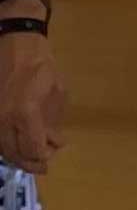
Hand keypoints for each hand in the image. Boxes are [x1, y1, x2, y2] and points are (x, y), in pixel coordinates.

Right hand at [0, 33, 64, 174]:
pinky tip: (15, 144)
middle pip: (13, 154)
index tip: (50, 155)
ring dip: (15, 156)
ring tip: (29, 157)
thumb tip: (53, 142)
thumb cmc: (42, 67)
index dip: (42, 157)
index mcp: (25, 114)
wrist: (16, 45)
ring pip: (1, 148)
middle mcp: (4, 119)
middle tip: (41, 164)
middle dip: (29, 162)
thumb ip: (53, 122)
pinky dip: (5, 145)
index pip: (32, 150)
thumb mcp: (57, 94)